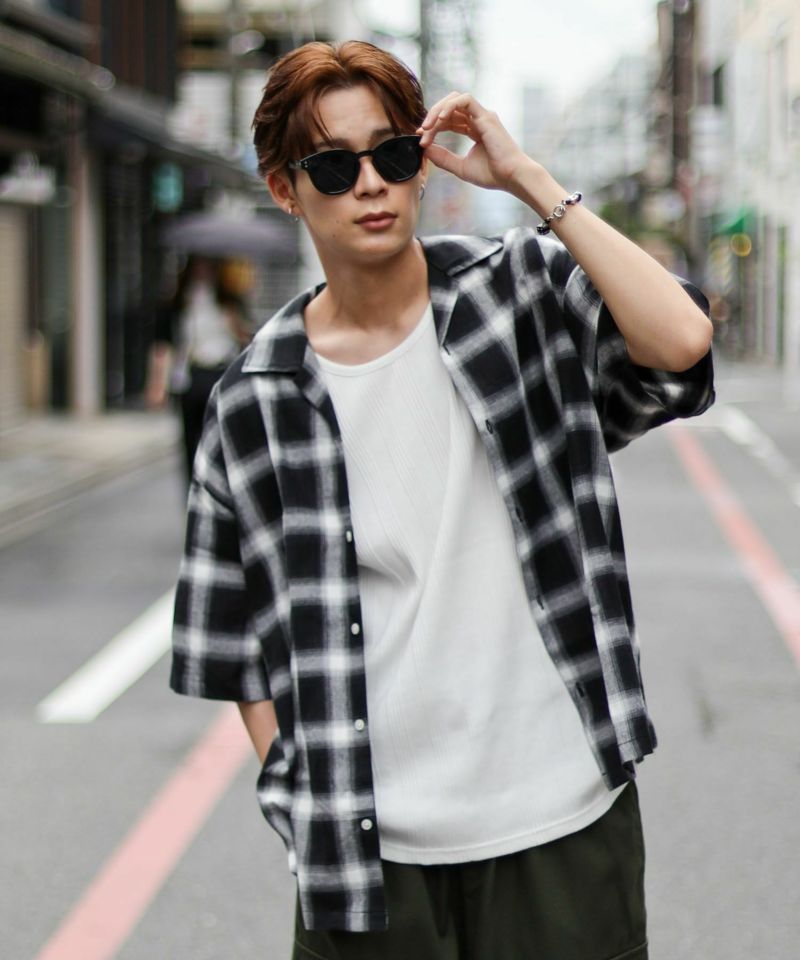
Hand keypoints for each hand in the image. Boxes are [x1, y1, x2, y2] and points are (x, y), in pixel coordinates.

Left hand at [417, 92, 533, 192]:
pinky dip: (450, 106)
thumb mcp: (461, 167)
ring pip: (455, 99)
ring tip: (427, 127)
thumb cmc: (492, 174)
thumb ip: (443, 158)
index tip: (422, 139)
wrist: (511, 177)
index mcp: (474, 129)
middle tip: (421, 133)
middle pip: (449, 107)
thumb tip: (425, 150)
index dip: (433, 126)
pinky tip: (440, 120)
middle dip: (432, 117)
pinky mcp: (486, 116)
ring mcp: (483, 116)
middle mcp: (478, 119)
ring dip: (437, 111)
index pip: (449, 119)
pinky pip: (465, 100)